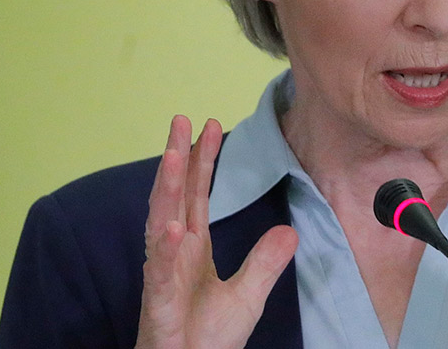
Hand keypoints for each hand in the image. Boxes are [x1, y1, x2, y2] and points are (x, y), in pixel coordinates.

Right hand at [136, 116, 298, 348]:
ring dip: (165, 189)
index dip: (200, 161)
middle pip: (173, 197)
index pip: (196, 196)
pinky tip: (173, 225)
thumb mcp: (248, 296)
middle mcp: (173, 255)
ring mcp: (163, 277)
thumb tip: (289, 230)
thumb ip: (265, 262)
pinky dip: (166, 249)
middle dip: (176, 158)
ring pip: (160, 224)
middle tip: (180, 119)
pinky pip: (161, 272)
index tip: (208, 126)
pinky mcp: (158, 304)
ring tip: (173, 154)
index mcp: (192, 249)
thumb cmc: (206, 341)